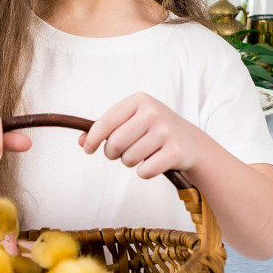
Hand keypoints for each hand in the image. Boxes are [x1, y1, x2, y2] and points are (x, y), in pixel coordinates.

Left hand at [80, 93, 200, 179]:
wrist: (191, 142)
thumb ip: (106, 129)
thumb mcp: (132, 121)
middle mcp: (153, 112)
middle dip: (113, 153)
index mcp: (139, 100)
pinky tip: (155, 162)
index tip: (87, 149)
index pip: (106, 122)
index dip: (92, 138)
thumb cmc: (153, 130)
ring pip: (128, 159)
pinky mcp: (175, 152)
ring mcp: (166, 132)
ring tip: (141, 155)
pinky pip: (144, 172)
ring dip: (129, 163)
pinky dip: (144, 172)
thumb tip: (82, 142)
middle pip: (115, 143)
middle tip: (121, 153)